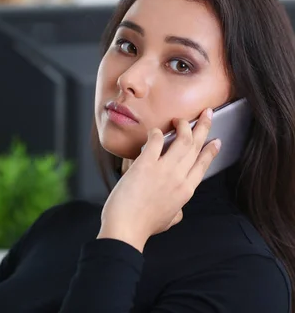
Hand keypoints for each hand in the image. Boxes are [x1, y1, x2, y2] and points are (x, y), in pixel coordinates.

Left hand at [97, 108, 220, 251]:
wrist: (126, 229)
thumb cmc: (143, 227)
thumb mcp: (168, 220)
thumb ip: (177, 211)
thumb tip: (178, 209)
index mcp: (186, 191)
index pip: (203, 165)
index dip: (211, 151)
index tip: (216, 140)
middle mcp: (179, 178)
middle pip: (196, 147)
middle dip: (203, 127)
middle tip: (207, 113)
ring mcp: (163, 170)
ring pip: (182, 140)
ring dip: (183, 125)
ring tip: (181, 119)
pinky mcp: (145, 164)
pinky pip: (155, 141)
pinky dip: (156, 133)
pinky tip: (155, 131)